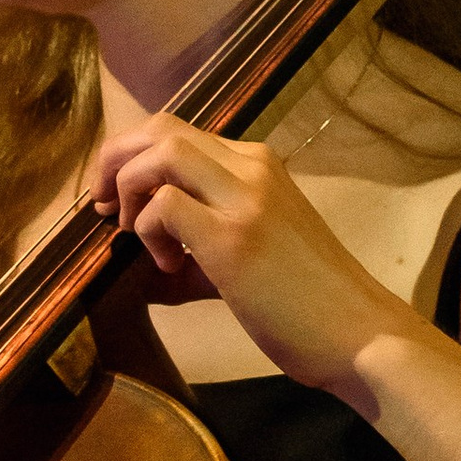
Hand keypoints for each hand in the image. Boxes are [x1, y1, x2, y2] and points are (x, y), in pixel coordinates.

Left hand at [90, 115, 420, 396]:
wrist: (359, 333)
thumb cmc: (311, 303)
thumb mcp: (256, 249)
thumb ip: (205, 237)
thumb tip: (152, 254)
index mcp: (258, 164)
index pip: (180, 132)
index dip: (133, 156)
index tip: (116, 199)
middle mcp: (252, 166)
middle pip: (161, 128)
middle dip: (114, 159)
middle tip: (101, 206)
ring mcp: (245, 198)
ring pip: (160, 153)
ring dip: (127, 189)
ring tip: (130, 235)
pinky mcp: (234, 237)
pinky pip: (164, 205)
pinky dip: (147, 231)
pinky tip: (170, 265)